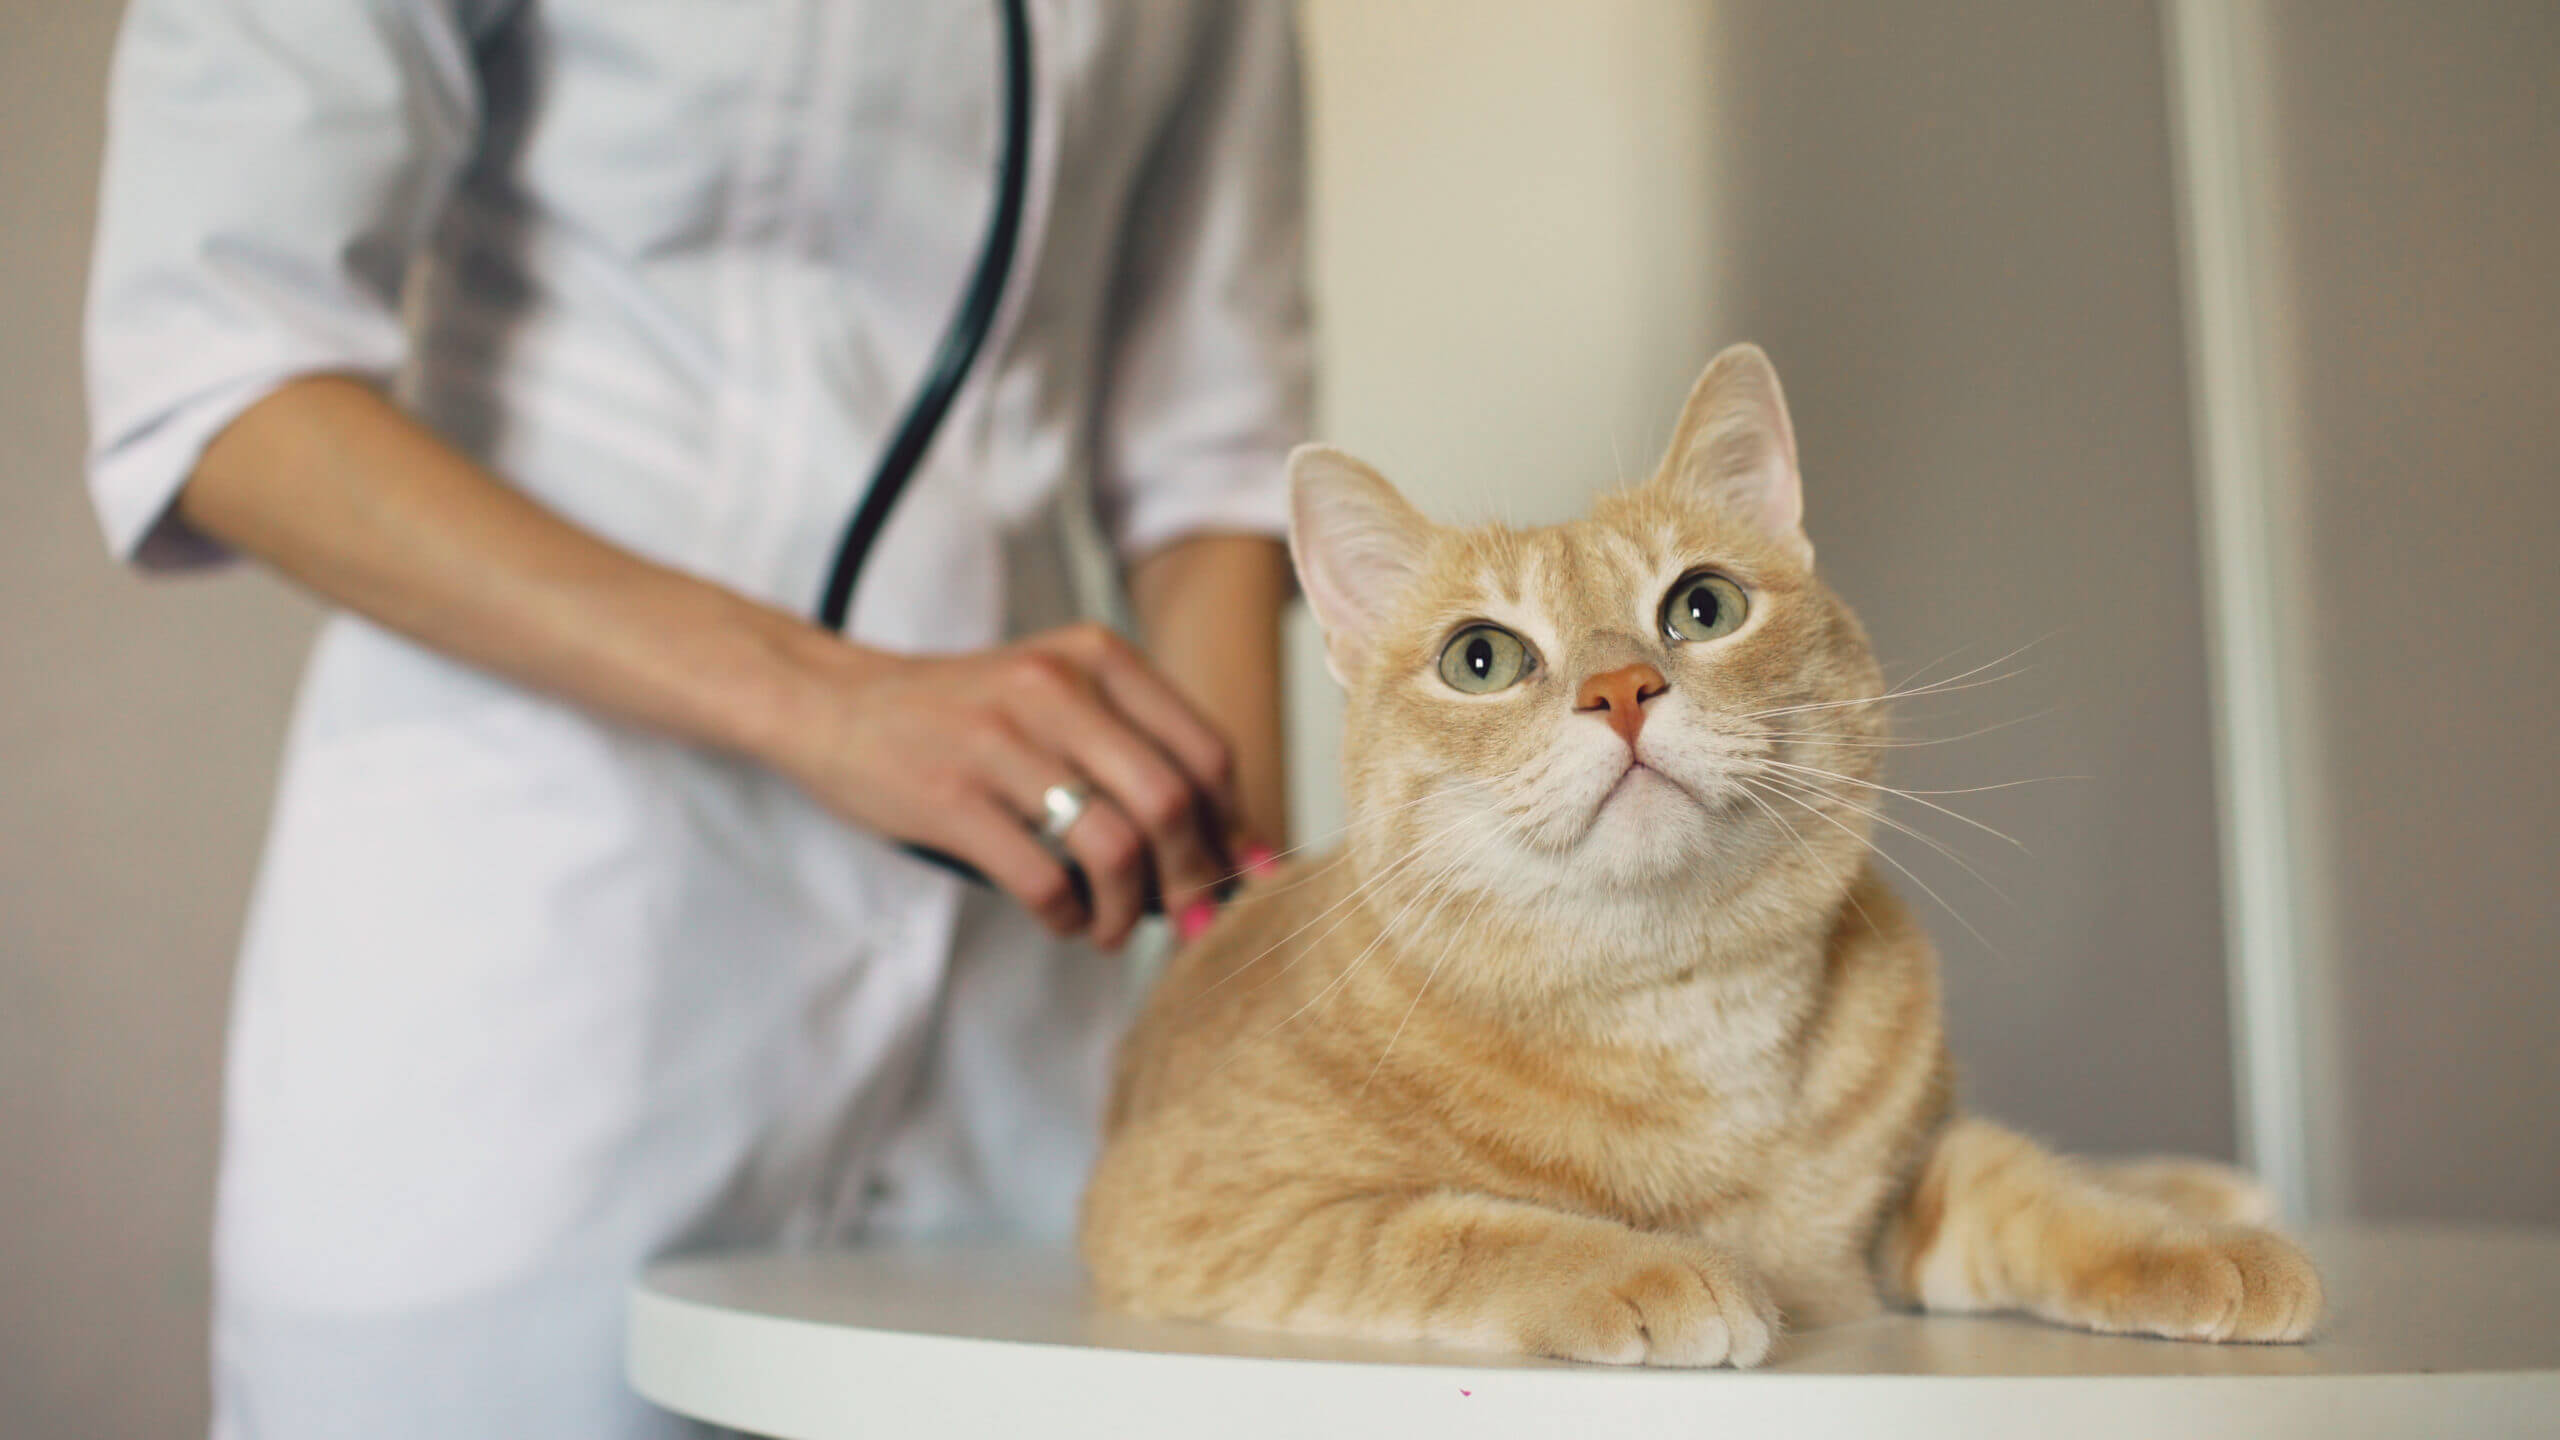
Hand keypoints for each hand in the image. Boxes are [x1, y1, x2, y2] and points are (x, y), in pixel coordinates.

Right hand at [769, 621, 1248, 948]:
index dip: (1233, 827)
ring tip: (1112, 928)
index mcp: (1097, 657)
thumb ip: (1137, 750)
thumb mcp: (1057, 695)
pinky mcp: (951, 797)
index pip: (1205, 751)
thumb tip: (1231, 847)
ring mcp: (1000, 741)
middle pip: (1170, 802)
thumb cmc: (966, 714)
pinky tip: (1062, 919)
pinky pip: (1042, 879)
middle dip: (1195, 879)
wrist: (834, 703)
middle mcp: (1055, 687)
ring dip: (1128, 910)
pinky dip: (1068, 917)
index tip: (1238, 877)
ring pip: (1115, 847)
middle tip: (1189, 921)